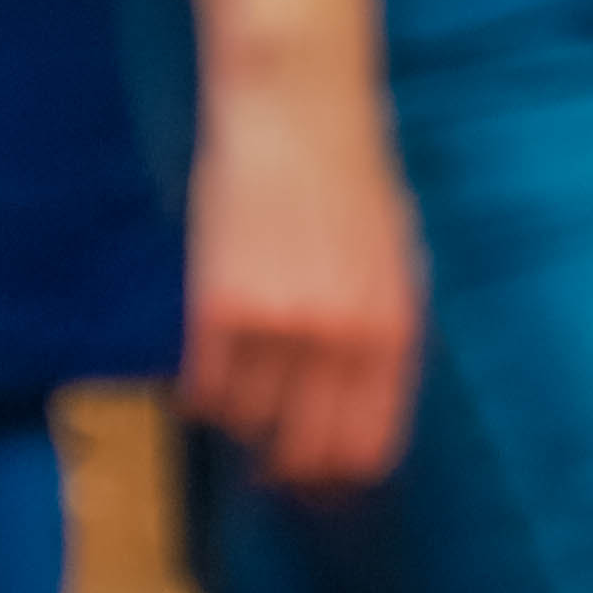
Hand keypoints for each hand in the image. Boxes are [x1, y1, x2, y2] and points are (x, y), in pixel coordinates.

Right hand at [184, 50, 426, 492]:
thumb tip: (358, 420)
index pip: (368, 448)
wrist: (297, 103)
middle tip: (263, 471)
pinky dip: (198, 393)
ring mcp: (281, 323)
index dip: (338, 483)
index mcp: (394, 328)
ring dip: (237, 418)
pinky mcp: (221, 305)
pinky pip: (202, 389)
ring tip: (238, 382)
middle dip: (282, 472)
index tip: (315, 490)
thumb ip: (381, 338)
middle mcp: (342, 336)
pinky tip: (206, 366)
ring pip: (245, 422)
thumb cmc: (347, 177)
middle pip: (305, 454)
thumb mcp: (394, 260)